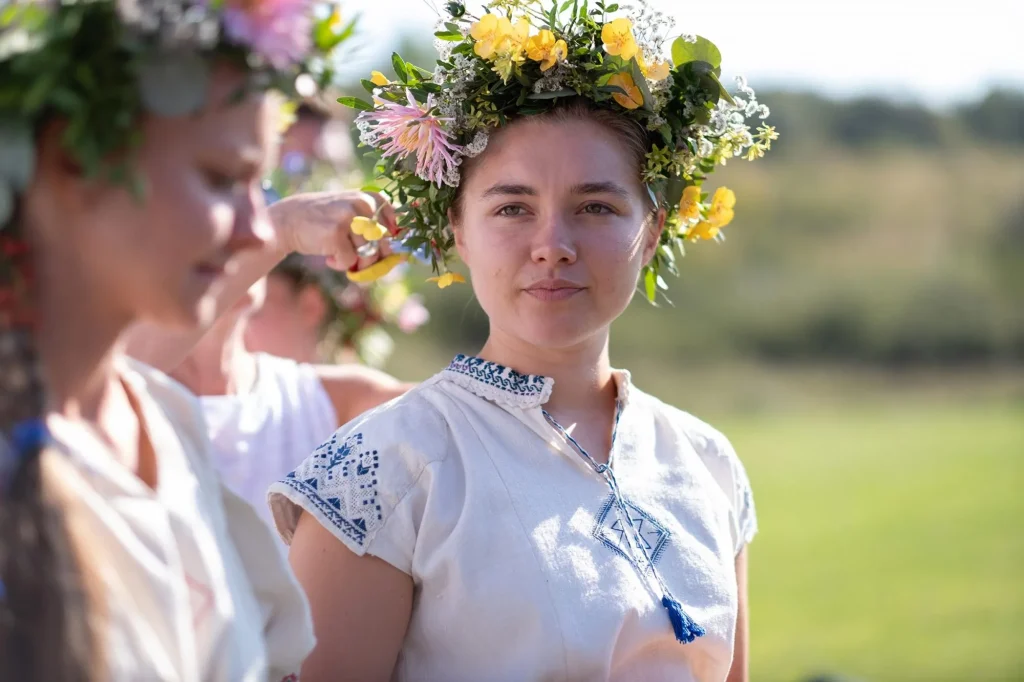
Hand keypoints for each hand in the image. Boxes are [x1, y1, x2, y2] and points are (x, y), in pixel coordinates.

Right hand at [268, 190, 398, 272]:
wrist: (289, 220)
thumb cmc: (326, 222)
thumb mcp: (353, 214)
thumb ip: (375, 228)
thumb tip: (400, 257)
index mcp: (371, 198)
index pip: (395, 227)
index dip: (389, 244)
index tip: (377, 249)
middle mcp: (363, 204)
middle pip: (383, 245)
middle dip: (372, 259)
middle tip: (358, 260)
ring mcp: (349, 217)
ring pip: (368, 255)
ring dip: (355, 262)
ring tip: (339, 253)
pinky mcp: (336, 233)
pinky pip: (349, 261)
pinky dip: (339, 264)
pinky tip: (328, 256)